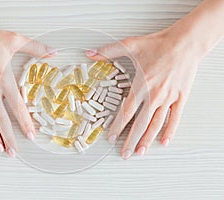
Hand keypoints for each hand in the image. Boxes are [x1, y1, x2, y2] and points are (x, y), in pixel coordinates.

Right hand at [0, 22, 55, 156]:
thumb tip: (53, 51)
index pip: (18, 108)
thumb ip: (36, 48)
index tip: (31, 136)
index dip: (25, 123)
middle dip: (10, 137)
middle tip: (15, 151)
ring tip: (0, 148)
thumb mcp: (14, 40)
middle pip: (2, 119)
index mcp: (5, 80)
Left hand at [86, 28, 199, 158]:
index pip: (126, 112)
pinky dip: (170, 131)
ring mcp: (168, 98)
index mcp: (141, 86)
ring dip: (147, 140)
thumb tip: (90, 53)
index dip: (117, 126)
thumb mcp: (130, 45)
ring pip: (156, 124)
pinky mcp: (181, 98)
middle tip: (124, 153)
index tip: (111, 137)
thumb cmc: (158, 44)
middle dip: (130, 140)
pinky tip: (163, 142)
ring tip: (139, 152)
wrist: (184, 42)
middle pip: (140, 124)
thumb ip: (108, 51)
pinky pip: (175, 118)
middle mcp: (154, 96)